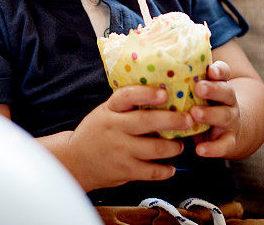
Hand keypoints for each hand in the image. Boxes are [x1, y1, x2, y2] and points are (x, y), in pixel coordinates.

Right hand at [66, 86, 192, 191]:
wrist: (75, 161)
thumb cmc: (97, 132)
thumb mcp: (105, 112)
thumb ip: (126, 105)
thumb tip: (162, 93)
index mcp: (110, 110)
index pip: (127, 96)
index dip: (147, 94)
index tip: (164, 93)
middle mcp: (115, 128)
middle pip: (147, 122)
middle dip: (172, 120)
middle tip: (188, 119)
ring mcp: (120, 150)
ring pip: (154, 148)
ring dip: (173, 146)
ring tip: (180, 145)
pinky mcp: (124, 170)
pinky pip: (151, 171)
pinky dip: (165, 170)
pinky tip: (171, 168)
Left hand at [190, 61, 241, 157]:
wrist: (227, 129)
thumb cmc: (203, 103)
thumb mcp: (196, 91)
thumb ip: (181, 80)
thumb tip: (151, 64)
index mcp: (219, 84)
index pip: (223, 72)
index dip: (219, 70)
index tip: (211, 69)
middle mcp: (228, 100)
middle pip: (226, 91)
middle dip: (213, 89)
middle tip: (199, 88)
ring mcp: (231, 120)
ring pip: (225, 115)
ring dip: (210, 114)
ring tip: (195, 114)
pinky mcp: (229, 140)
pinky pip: (224, 145)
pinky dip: (213, 148)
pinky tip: (200, 150)